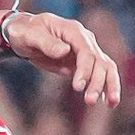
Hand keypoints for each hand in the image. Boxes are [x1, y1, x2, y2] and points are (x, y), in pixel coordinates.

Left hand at [4, 9, 120, 104]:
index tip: (78, 87)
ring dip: (109, 85)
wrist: (23, 33)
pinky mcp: (82, 62)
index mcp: (73, 30)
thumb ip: (46, 43)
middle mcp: (84, 39)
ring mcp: (85, 51)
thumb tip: (64, 51)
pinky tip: (108, 102)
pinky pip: (98, 74)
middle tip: (89, 101)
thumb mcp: (29, 35)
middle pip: (100, 61)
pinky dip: (104, 86)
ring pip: (105, 67)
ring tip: (111, 104)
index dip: (85, 70)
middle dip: (98, 82)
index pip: (86, 51)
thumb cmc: (25, 31)